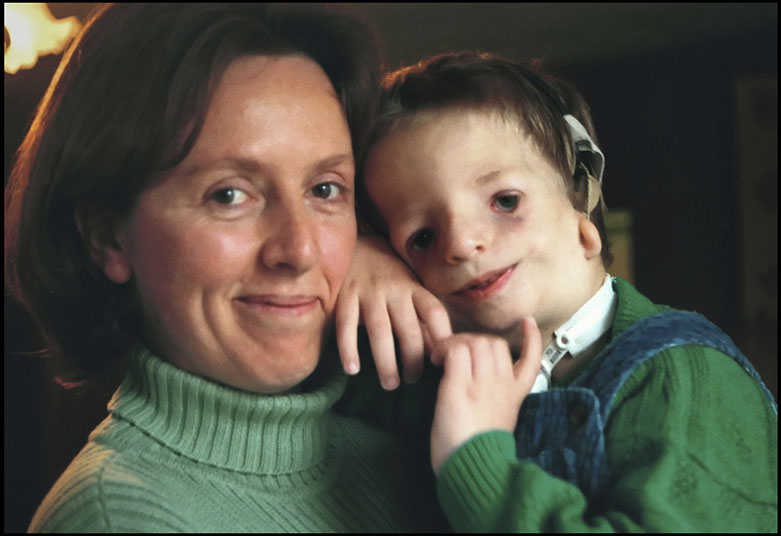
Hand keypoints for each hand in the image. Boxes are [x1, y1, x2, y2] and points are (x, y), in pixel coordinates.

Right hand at [335, 234, 451, 388]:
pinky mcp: (344, 297)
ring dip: (386, 361)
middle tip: (412, 380)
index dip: (441, 337)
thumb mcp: (410, 290)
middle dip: (413, 360)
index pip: (434, 313)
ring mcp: (368, 293)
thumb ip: (422, 318)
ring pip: (380, 332)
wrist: (356, 246)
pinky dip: (349, 349)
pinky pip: (346, 326)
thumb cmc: (390, 277)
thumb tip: (437, 351)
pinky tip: (352, 369)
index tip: (441, 360)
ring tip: (390, 383)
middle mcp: (394, 290)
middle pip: (409, 330)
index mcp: (415, 288)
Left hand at [430, 317, 541, 474]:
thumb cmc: (479, 454)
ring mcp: (481, 384)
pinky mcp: (458, 388)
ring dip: (455, 343)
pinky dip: (445, 346)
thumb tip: (480, 384)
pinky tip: (437, 354)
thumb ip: (496, 400)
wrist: (475, 472)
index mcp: (514, 396)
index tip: (529, 323)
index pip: (533, 360)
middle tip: (455, 353)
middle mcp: (501, 385)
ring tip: (441, 357)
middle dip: (474, 340)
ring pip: (475, 342)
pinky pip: (457, 350)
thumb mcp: (498, 424)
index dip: (532, 339)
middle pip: (495, 343)